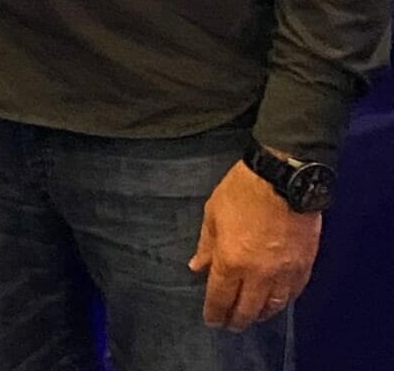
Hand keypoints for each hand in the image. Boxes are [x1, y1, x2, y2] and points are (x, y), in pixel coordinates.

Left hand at [188, 156, 321, 331]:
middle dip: (237, 320)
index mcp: (231, 261)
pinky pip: (294, 292)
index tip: (212, 320)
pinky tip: (276, 300)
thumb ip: (207, 246)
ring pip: (274, 305)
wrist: (284, 178)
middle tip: (230, 324)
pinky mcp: (305, 264)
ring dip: (261, 314)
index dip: (215, 313)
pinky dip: (283, 300)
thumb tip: (198, 267)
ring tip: (253, 315)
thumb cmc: (242, 192)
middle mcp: (259, 273)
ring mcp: (285, 271)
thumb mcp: (213, 215)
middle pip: (248, 308)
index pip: (220, 298)